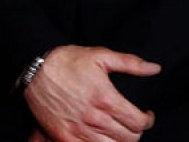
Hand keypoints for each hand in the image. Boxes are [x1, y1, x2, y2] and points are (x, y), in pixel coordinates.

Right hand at [23, 44, 159, 141]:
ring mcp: (78, 130)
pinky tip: (101, 138)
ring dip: (120, 141)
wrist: (34, 70)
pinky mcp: (64, 137)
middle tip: (132, 123)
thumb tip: (155, 69)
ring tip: (118, 132)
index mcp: (106, 98)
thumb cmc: (66, 61)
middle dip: (135, 131)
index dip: (147, 120)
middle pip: (129, 138)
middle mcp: (94, 117)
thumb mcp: (100, 55)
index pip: (139, 122)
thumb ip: (130, 63)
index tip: (146, 115)